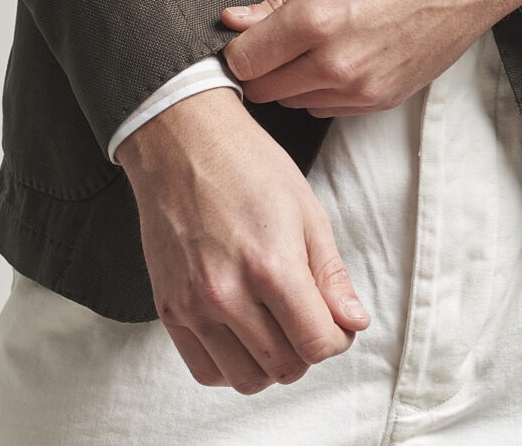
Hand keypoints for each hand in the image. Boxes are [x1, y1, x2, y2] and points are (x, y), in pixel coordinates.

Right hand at [115, 85, 368, 393]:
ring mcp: (193, 306)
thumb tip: (353, 323)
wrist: (183, 141)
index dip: (338, 338)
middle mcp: (228, 294)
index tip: (336, 321)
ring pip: (246, 379)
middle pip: (285, 367)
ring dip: (271, 362)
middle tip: (307, 316)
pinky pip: (206, 371)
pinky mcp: (168, 310)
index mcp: (271, 265)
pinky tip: (242, 331)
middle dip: (307, 349)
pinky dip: (231, 364)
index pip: (318, 343)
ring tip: (275, 324)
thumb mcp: (306, 210)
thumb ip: (331, 275)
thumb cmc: (248, 165)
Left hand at [219, 0, 521, 115]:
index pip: (245, 61)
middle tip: (272, 41)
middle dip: (260, 68)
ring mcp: (363, 89)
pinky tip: (341, 55)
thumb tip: (236, 21)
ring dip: (292, 80)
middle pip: (265, 91)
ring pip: (296, 103)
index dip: (237, 49)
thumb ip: (277, 0)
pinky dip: (324, 89)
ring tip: (313, 43)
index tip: (243, 37)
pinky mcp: (385, 100)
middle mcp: (337, 63)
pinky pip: (331, 108)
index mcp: (317, 19)